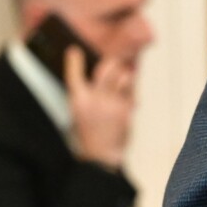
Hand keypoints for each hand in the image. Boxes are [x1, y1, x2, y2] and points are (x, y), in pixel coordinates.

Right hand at [66, 45, 134, 169]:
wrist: (101, 155)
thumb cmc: (88, 133)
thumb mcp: (79, 112)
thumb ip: (85, 94)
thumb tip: (92, 75)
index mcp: (78, 100)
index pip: (73, 74)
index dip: (74, 60)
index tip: (74, 50)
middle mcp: (95, 99)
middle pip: (107, 68)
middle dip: (112, 63)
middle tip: (113, 64)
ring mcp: (113, 104)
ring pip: (125, 76)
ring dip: (125, 75)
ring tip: (123, 79)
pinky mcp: (127, 111)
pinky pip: (132, 92)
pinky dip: (131, 91)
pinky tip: (127, 95)